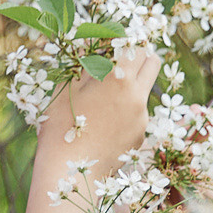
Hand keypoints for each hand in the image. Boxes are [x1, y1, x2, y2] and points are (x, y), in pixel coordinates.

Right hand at [30, 47, 160, 199]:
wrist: (68, 172)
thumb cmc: (59, 127)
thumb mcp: (66, 89)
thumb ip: (86, 65)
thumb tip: (94, 47)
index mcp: (117, 77)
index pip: (135, 45)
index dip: (124, 40)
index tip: (113, 42)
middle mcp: (137, 95)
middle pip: (152, 62)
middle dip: (139, 56)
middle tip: (119, 60)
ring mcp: (142, 116)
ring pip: (146, 88)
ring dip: (132, 84)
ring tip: (103, 96)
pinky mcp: (141, 136)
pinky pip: (139, 113)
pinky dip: (127, 109)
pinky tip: (104, 121)